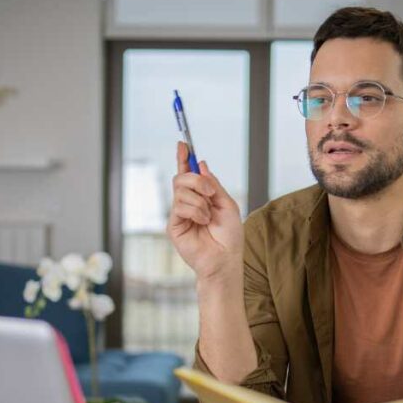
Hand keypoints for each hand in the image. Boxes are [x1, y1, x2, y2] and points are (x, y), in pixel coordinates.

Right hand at [166, 142, 243, 280]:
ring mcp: (179, 214)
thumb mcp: (227, 204)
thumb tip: (202, 165)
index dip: (184, 158)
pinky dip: (195, 211)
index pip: (188, 174)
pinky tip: (202, 222)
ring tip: (208, 217)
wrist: (225, 259)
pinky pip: (179, 206)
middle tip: (210, 193)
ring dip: (199, 201)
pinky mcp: (174, 225)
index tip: (183, 143)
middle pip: (181, 178)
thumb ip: (213, 185)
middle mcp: (188, 203)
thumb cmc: (229, 236)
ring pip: (180, 191)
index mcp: (201, 197)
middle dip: (197, 180)